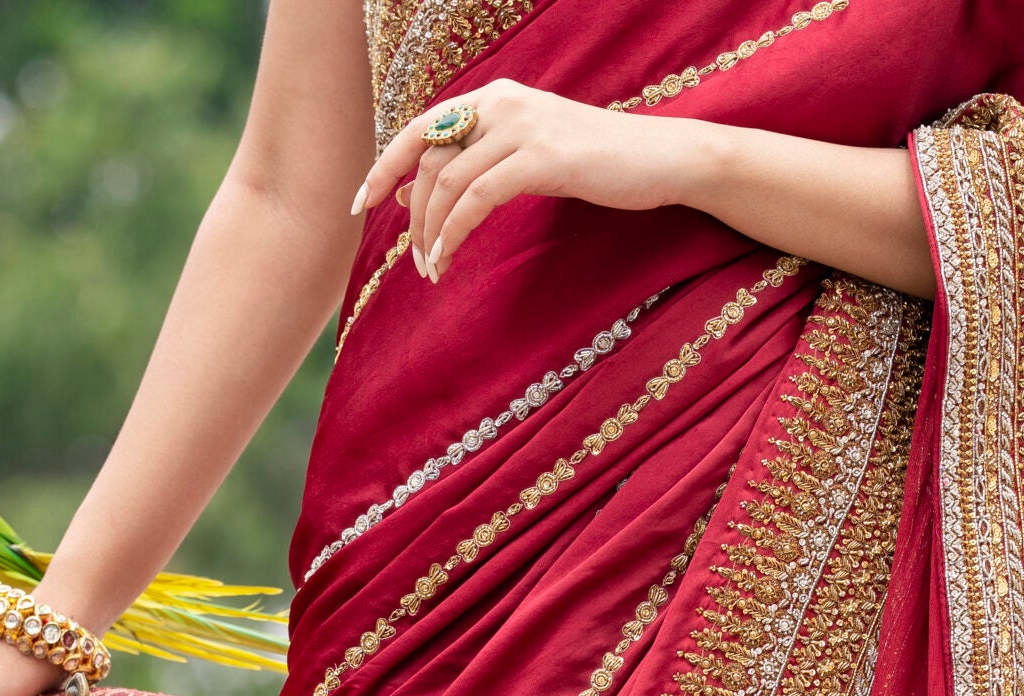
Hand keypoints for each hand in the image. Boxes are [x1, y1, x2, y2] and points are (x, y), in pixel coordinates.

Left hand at [353, 81, 695, 281]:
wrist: (662, 157)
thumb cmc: (599, 163)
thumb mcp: (531, 153)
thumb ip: (485, 160)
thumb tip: (428, 188)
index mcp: (494, 96)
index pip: (420, 128)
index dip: (384, 166)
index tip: (361, 205)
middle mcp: (502, 101)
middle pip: (428, 158)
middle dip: (410, 214)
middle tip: (413, 261)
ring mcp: (521, 126)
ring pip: (448, 180)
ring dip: (431, 231)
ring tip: (433, 270)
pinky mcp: (541, 157)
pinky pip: (478, 196)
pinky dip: (456, 229)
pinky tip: (449, 256)